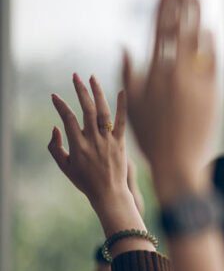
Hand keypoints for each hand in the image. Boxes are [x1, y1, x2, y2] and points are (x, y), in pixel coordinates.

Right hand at [49, 74, 144, 236]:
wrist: (109, 194)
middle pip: (86, 109)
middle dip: (80, 90)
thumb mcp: (65, 166)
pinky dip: (122, 106)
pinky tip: (122, 91)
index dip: (61, 105)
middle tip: (74, 76)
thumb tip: (55, 127)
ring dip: (97, 93)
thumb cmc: (85, 181)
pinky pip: (122, 122)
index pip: (68, 119)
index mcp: (77, 146)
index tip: (55, 95)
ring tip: (92, 78)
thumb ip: (55, 147)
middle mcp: (93, 140)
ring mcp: (108, 141)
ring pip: (103, 112)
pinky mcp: (121, 143)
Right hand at [123, 0, 217, 203]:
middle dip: (182, 0)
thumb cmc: (150, 135)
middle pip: (179, 27)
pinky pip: (213, 60)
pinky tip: (210, 27)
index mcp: (153, 72)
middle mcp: (175, 72)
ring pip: (198, 39)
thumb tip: (126, 46)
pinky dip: (211, 42)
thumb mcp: (133, 102)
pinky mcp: (213, 90)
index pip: (158, 29)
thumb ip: (130, 72)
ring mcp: (196, 80)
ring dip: (198, 14)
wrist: (178, 160)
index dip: (163, 6)